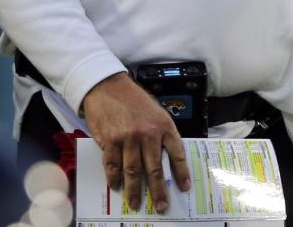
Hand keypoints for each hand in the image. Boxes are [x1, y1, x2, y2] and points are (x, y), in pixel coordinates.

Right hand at [81, 72, 190, 213]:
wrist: (108, 86)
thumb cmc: (133, 99)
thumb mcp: (156, 112)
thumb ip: (160, 133)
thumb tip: (164, 158)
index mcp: (164, 125)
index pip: (177, 154)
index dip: (181, 173)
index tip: (184, 188)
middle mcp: (148, 133)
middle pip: (154, 169)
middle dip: (158, 190)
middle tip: (161, 206)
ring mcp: (128, 138)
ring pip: (133, 171)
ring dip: (134, 190)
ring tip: (136, 203)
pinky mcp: (110, 141)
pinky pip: (113, 165)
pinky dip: (114, 178)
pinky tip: (116, 187)